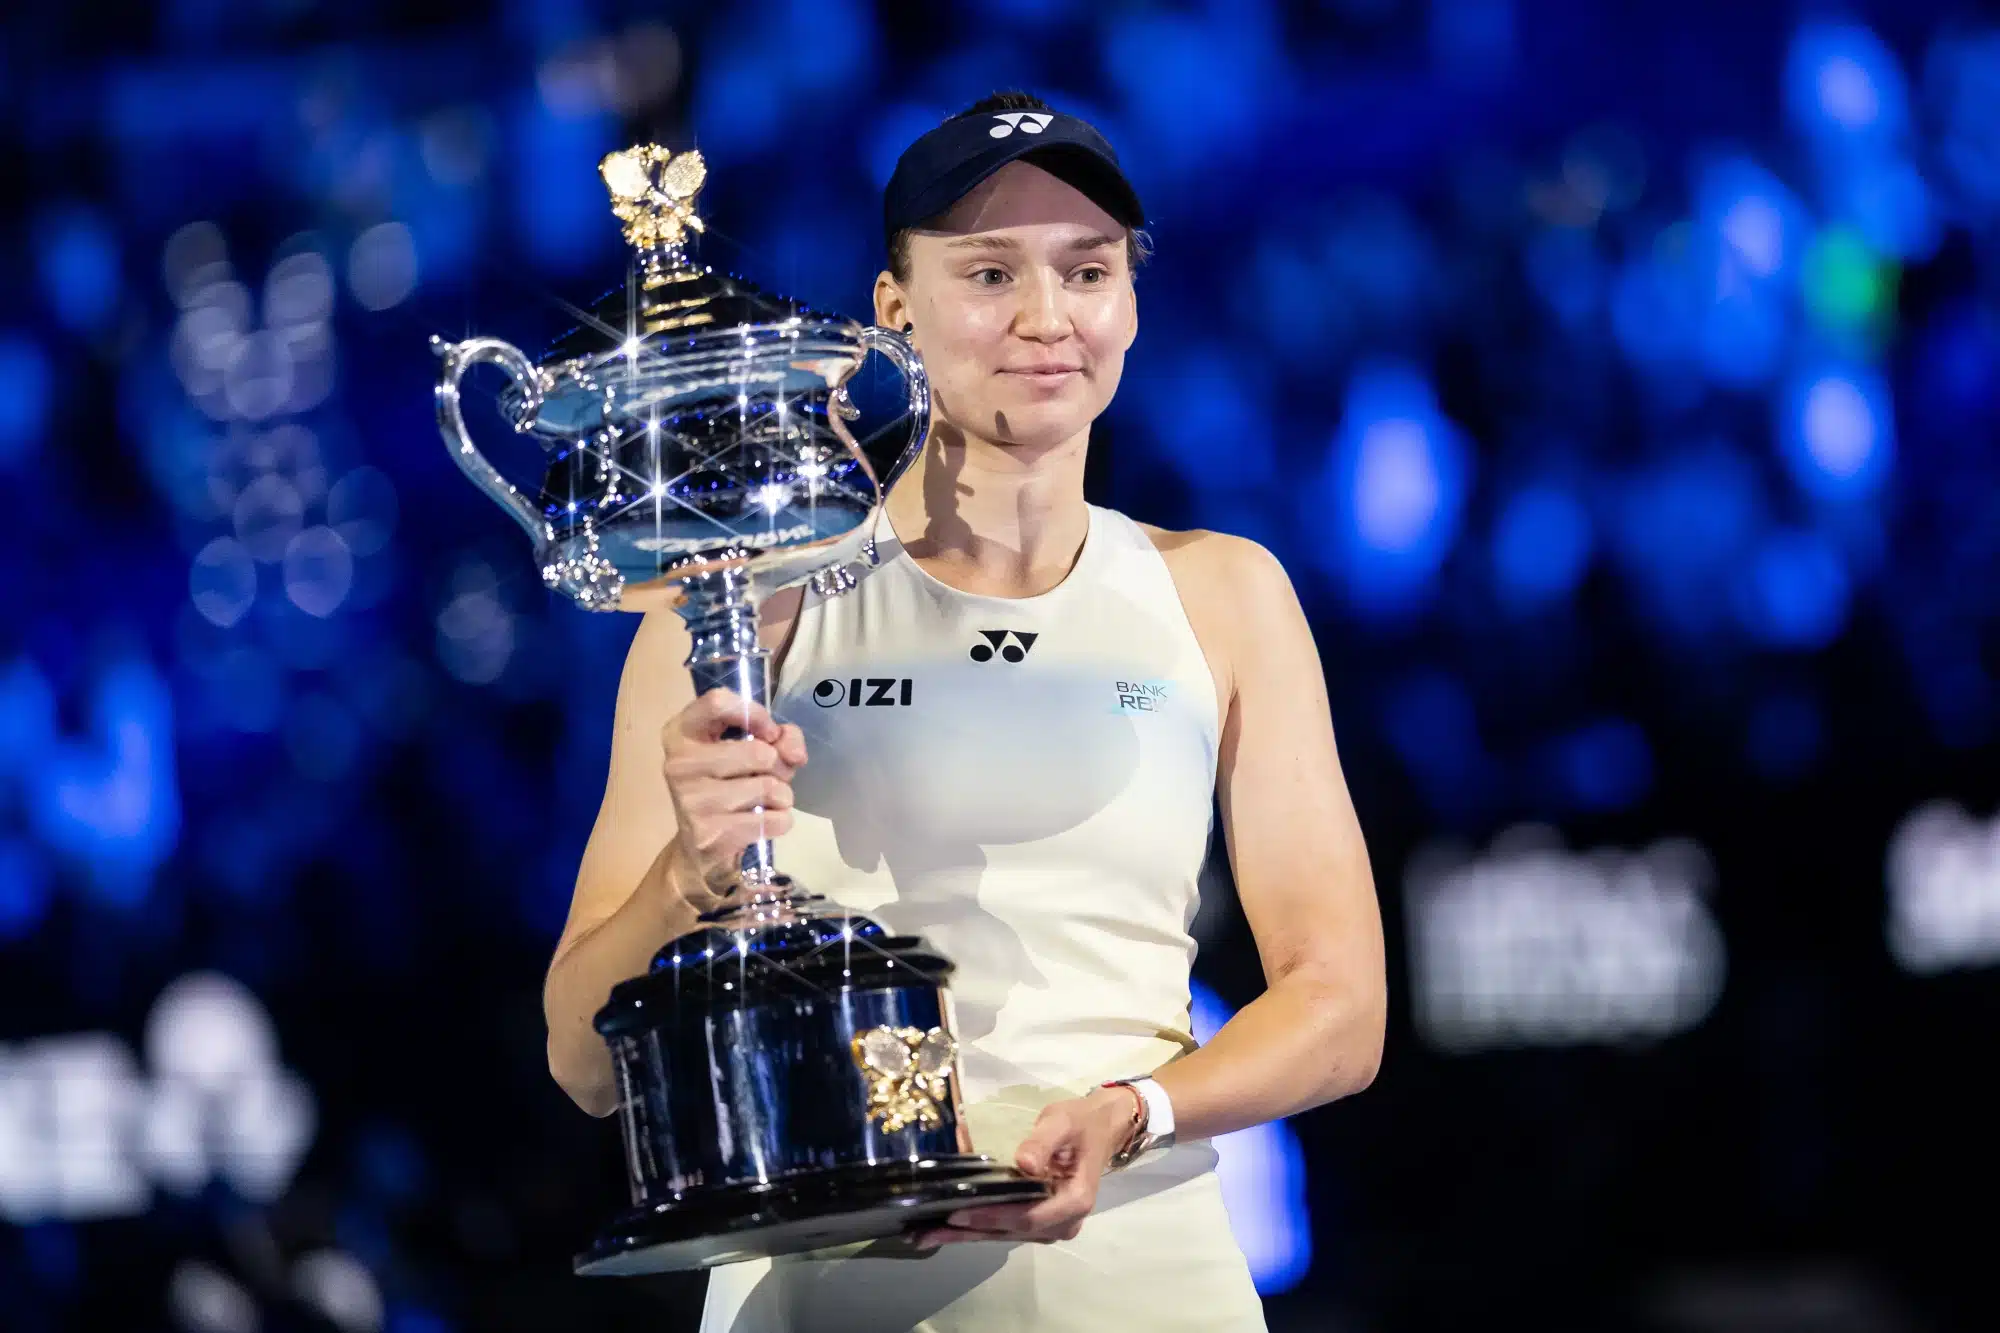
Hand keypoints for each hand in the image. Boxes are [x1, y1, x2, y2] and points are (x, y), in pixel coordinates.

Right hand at [660, 689, 807, 909]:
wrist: (699, 848)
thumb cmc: (726, 787)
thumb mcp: (749, 751)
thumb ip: (778, 737)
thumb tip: (793, 752)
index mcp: (682, 732)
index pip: (718, 702)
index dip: (755, 715)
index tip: (769, 733)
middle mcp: (679, 764)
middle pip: (758, 752)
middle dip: (779, 765)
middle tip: (773, 776)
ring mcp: (692, 801)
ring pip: (768, 787)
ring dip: (782, 796)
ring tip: (768, 801)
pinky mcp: (709, 834)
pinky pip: (772, 820)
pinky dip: (781, 821)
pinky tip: (764, 822)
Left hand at [910, 1088, 1138, 1248]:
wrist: (1100, 1128)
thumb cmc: (1081, 1123)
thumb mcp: (1063, 1122)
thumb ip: (1043, 1142)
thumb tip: (1023, 1163)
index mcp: (1075, 1201)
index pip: (1029, 1216)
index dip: (993, 1217)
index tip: (959, 1213)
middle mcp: (1064, 1222)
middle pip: (1011, 1232)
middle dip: (968, 1232)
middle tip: (926, 1233)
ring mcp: (1051, 1225)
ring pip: (1004, 1235)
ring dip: (966, 1235)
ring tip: (926, 1234)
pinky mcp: (1038, 1221)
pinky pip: (1006, 1228)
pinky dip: (977, 1227)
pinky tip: (947, 1228)